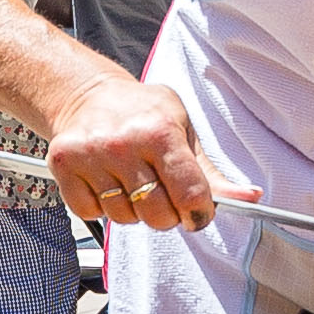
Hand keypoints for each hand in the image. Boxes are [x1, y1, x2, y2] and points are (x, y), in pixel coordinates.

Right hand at [47, 77, 228, 231]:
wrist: (86, 95)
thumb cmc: (142, 112)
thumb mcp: (183, 129)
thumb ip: (212, 171)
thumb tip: (249, 198)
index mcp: (159, 131)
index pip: (190, 194)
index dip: (199, 213)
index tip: (197, 213)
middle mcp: (123, 143)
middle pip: (157, 215)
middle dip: (167, 215)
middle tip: (163, 196)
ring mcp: (90, 156)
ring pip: (124, 218)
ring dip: (133, 211)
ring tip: (131, 183)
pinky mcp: (64, 167)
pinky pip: (91, 214)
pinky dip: (102, 207)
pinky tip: (107, 183)